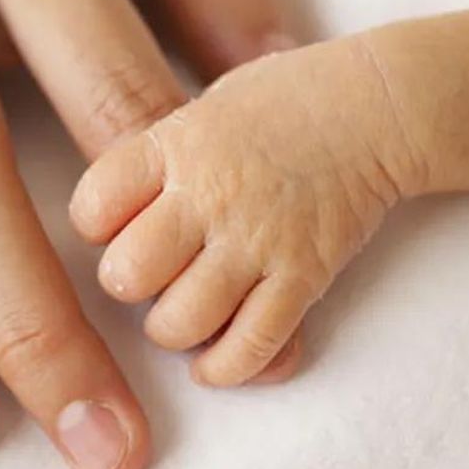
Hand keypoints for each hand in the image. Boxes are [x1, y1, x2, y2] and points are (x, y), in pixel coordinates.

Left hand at [70, 37, 420, 385]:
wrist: (375, 107)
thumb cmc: (284, 102)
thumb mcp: (205, 107)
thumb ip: (160, 160)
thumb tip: (119, 216)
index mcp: (175, 147)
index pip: (93, 207)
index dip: (94, 228)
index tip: (113, 228)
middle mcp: (209, 196)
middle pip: (127, 275)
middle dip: (129, 286)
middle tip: (151, 277)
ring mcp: (258, 240)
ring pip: (180, 322)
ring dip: (173, 331)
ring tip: (185, 315)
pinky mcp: (304, 277)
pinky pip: (250, 346)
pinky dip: (225, 367)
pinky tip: (215, 361)